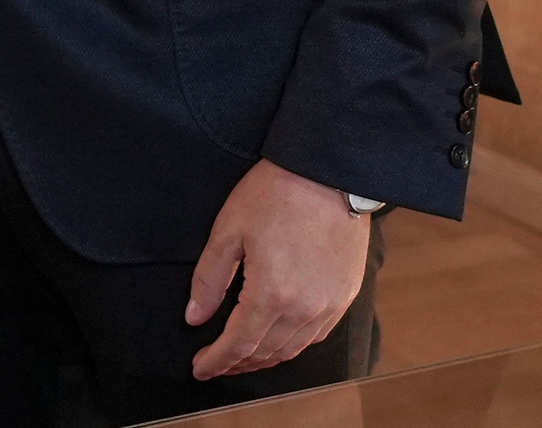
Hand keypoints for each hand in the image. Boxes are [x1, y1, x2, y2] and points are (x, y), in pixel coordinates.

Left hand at [186, 159, 371, 379]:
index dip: (216, 361)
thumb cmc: (276, 193)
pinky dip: (293, 344)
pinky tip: (278, 339)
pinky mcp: (346, 294)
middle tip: (216, 363)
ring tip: (242, 357)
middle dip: (236, 363)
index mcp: (271, 293)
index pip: (238, 344)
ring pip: (292, 349)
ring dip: (264, 357)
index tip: (199, 368)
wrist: (329, 172)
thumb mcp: (228, 229)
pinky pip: (317, 335)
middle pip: (265, 352)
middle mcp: (304, 308)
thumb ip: (210, 279)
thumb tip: (194, 316)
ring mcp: (330, 304)